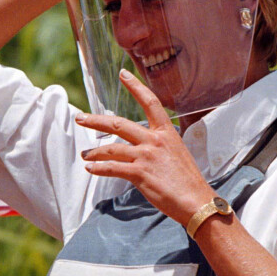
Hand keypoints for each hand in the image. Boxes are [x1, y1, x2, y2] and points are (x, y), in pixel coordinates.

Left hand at [75, 69, 214, 225]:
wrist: (196, 201)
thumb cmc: (188, 180)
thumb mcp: (177, 152)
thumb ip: (160, 145)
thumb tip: (144, 145)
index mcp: (166, 132)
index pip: (150, 102)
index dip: (135, 86)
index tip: (123, 74)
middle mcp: (155, 140)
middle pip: (119, 124)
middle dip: (96, 120)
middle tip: (80, 118)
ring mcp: (146, 156)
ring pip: (111, 148)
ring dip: (94, 152)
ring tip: (85, 155)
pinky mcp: (140, 174)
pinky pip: (113, 168)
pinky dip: (99, 168)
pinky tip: (91, 169)